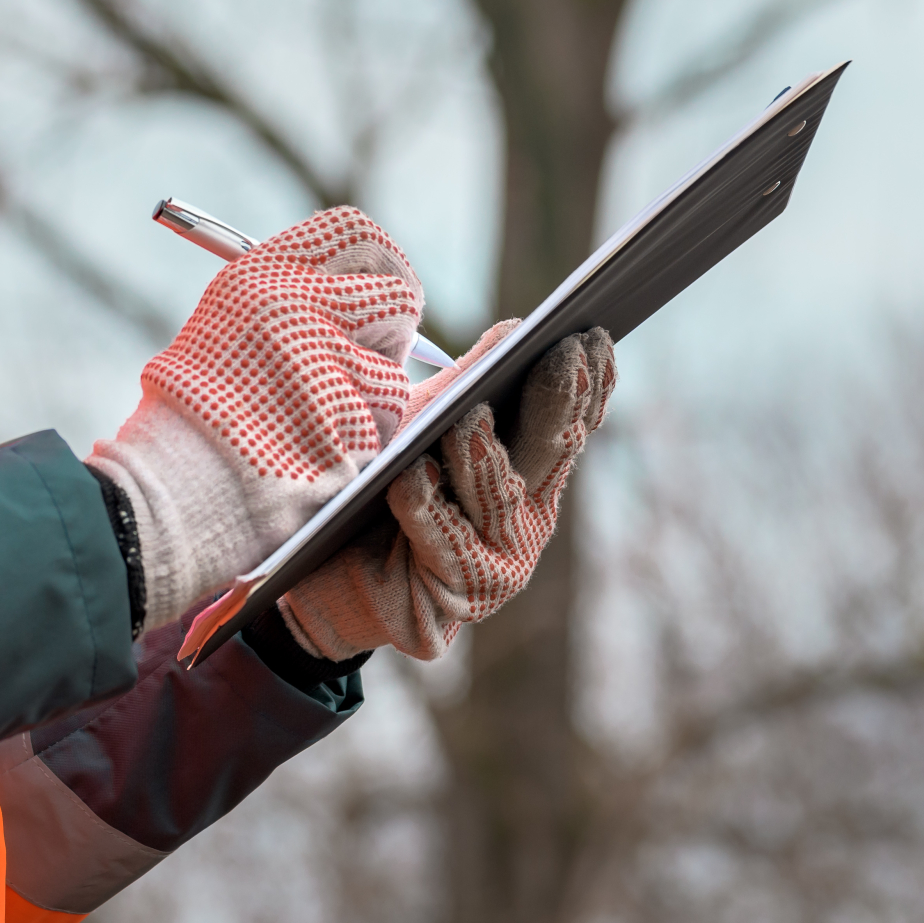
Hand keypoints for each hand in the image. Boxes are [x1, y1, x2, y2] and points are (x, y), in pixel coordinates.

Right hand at [88, 206, 422, 630]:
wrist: (173, 484)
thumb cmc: (193, 407)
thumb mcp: (227, 320)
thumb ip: (290, 296)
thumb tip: (358, 287)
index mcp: (262, 276)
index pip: (354, 234)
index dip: (379, 258)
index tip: (379, 280)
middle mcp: (300, 310)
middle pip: (397, 292)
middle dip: (396, 323)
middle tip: (378, 347)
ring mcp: (330, 368)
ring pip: (395, 368)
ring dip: (372, 391)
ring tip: (320, 414)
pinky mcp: (354, 424)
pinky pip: (386, 422)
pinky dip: (364, 436)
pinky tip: (319, 448)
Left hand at [279, 324, 615, 660]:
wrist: (330, 573)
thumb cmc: (379, 486)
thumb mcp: (423, 423)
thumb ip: (469, 382)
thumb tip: (516, 329)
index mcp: (530, 476)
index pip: (569, 423)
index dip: (587, 382)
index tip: (593, 334)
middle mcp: (526, 519)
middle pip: (549, 451)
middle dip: (558, 401)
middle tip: (562, 353)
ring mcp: (499, 561)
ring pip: (496, 497)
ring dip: (481, 454)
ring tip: (470, 416)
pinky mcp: (458, 593)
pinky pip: (439, 538)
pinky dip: (423, 504)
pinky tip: (412, 474)